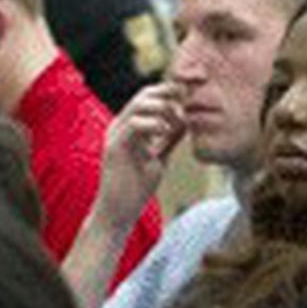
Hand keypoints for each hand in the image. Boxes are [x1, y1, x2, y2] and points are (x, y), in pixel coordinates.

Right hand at [96, 82, 188, 227]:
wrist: (117, 214)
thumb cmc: (136, 188)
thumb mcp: (159, 157)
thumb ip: (169, 140)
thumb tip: (186, 122)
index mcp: (129, 126)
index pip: (149, 97)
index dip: (171, 93)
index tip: (191, 99)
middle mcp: (120, 125)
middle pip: (145, 94)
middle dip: (170, 94)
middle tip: (189, 104)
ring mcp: (115, 134)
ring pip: (140, 104)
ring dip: (164, 109)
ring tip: (178, 123)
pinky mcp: (115, 148)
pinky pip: (135, 124)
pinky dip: (155, 124)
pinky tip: (166, 134)